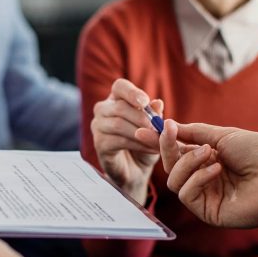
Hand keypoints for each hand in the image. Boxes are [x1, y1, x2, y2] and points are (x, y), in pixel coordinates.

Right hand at [91, 78, 163, 201]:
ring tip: (159, 141)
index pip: (120, 86)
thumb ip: (155, 115)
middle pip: (120, 107)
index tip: (145, 102)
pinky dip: (138, 145)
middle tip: (159, 129)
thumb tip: (157, 103)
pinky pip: (118, 141)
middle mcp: (103, 110)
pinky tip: (151, 149)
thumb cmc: (144, 143)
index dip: (132, 92)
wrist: (136, 170)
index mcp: (117, 99)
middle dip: (142, 118)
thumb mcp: (154, 128)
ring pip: (118, 124)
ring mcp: (98, 127)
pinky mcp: (99, 144)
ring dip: (142, 133)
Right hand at [136, 120, 257, 244]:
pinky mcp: (208, 212)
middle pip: (171, 166)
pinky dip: (197, 178)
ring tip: (209, 154)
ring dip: (187, 162)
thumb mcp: (224, 135)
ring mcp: (206, 196)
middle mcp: (205, 179)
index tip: (143, 130)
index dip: (160, 142)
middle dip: (167, 148)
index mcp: (209, 160)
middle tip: (168, 132)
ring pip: (174, 180)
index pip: (177, 152)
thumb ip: (194, 133)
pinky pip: (186, 194)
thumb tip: (169, 126)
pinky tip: (216, 170)